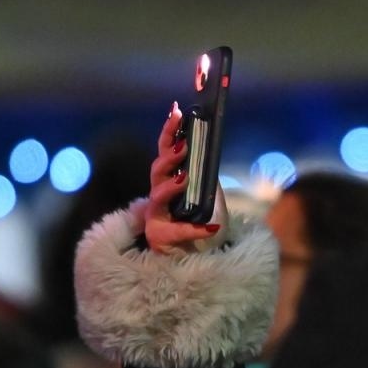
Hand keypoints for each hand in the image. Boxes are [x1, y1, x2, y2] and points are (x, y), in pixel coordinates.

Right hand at [145, 102, 225, 253]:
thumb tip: (211, 150)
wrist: (194, 256)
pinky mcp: (160, 237)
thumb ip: (206, 175)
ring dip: (171, 187)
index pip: (166, 152)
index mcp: (169, 181)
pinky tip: (210, 227)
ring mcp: (156, 216)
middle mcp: (158, 196)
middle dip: (168, 158)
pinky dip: (194, 229)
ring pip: (157, 197)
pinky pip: (176, 231)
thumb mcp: (207, 195)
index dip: (169, 132)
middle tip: (183, 148)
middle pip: (156, 171)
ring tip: (184, 178)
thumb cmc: (198, 223)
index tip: (176, 112)